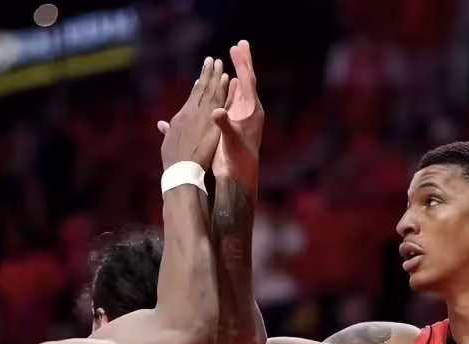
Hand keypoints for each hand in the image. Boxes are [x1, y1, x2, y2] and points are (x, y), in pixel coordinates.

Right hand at [160, 57, 228, 170]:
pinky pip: (221, 103)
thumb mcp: (169, 141)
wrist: (181, 171)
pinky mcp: (213, 123)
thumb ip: (168, 130)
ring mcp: (203, 117)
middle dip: (209, 74)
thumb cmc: (173, 160)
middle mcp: (192, 113)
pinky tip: (229, 80)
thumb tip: (162, 124)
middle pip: (203, 89)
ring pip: (212, 92)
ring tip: (221, 64)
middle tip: (214, 60)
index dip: (199, 83)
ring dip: (217, 77)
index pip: (194, 95)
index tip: (203, 73)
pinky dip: (224, 90)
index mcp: (182, 116)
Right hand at [212, 40, 263, 178]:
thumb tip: (216, 111)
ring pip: (241, 88)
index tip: (236, 49)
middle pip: (247, 80)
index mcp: (251, 112)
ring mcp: (243, 115)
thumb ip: (223, 124)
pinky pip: (235, 99)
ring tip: (235, 55)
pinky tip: (229, 80)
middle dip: (243, 62)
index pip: (247, 82)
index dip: (242, 65)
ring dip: (238, 71)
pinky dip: (231, 87)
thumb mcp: (229, 141)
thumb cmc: (236, 159)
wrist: (239, 175)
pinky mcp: (237, 122)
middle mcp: (250, 111)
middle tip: (240, 43)